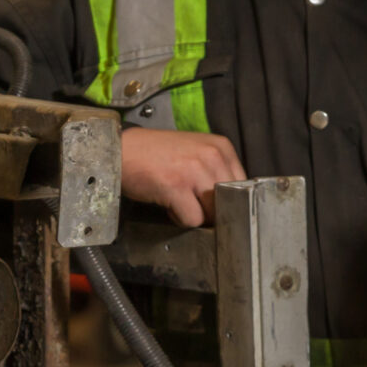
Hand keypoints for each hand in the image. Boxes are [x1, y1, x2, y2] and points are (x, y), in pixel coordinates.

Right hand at [120, 127, 244, 226]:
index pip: (243, 186)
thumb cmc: (156, 154)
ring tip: (178, 200)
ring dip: (195, 214)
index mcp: (221, 146)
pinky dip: (179, 219)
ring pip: (212, 213)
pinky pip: (192, 219)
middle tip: (191, 201)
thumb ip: (216, 172)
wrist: (122, 150)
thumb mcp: (195, 153)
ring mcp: (194, 170)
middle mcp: (211, 156)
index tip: (212, 202)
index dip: (228, 200)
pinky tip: (168, 204)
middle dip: (212, 209)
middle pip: (230, 201)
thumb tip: (235, 203)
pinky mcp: (176, 186)